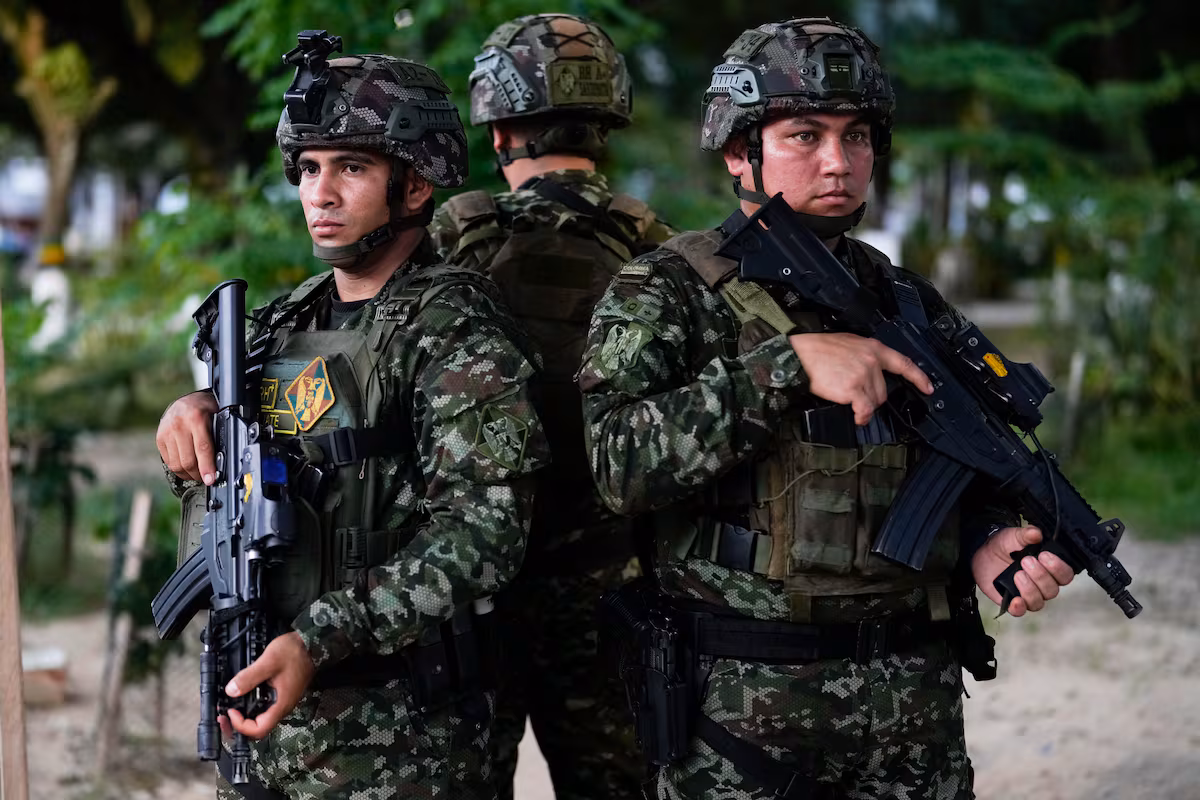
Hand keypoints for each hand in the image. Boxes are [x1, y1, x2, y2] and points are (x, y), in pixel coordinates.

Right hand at [156, 390, 218, 482]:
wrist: (186, 401)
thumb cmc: (205, 410)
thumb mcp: (217, 417)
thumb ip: (218, 436)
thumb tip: (222, 462)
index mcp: (196, 418)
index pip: (202, 448)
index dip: (207, 467)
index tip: (210, 479)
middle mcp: (179, 425)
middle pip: (188, 460)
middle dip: (198, 474)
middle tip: (207, 478)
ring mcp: (166, 432)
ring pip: (177, 464)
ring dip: (188, 474)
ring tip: (198, 474)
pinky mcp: (159, 438)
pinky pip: (168, 461)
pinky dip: (179, 469)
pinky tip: (187, 467)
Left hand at [224, 632, 315, 739]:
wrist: (311, 644)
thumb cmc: (294, 652)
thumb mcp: (269, 661)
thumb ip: (249, 677)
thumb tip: (230, 691)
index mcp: (281, 704)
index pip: (259, 729)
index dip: (241, 725)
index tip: (231, 711)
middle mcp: (282, 707)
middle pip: (259, 728)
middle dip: (238, 726)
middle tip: (223, 717)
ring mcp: (282, 701)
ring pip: (261, 718)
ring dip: (243, 716)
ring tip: (229, 707)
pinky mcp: (281, 694)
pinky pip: (264, 708)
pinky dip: (250, 706)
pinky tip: (242, 696)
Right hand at [787, 332, 932, 424]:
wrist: (800, 355)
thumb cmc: (818, 350)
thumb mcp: (848, 344)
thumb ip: (864, 356)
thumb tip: (870, 373)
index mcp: (872, 348)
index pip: (903, 363)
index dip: (919, 377)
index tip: (928, 387)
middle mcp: (872, 361)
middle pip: (884, 390)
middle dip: (872, 397)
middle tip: (855, 393)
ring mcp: (863, 375)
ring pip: (874, 401)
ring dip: (864, 406)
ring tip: (849, 400)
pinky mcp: (853, 389)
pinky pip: (865, 409)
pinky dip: (862, 416)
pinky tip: (858, 417)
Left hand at [971, 525, 1074, 615]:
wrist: (983, 552)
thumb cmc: (1005, 545)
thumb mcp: (1013, 536)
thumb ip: (1025, 535)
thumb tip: (1036, 533)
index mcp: (1049, 568)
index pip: (1066, 575)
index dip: (1058, 568)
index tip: (1044, 555)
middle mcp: (1043, 584)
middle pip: (1052, 590)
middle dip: (1040, 575)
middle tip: (1025, 561)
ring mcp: (1028, 594)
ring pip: (1039, 601)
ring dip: (1030, 588)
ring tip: (1017, 574)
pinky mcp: (1012, 602)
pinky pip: (1020, 612)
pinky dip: (1019, 608)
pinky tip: (1015, 600)